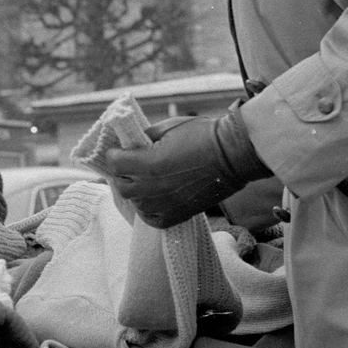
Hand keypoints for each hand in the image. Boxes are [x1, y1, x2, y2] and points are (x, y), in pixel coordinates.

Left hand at [103, 110, 270, 228]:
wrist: (233, 156)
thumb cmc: (204, 135)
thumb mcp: (168, 128)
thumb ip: (145, 138)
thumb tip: (132, 145)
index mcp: (148, 163)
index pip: (114, 163)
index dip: (115, 154)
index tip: (120, 150)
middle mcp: (153, 187)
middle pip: (121, 186)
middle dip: (122, 174)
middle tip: (131, 165)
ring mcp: (165, 204)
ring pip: (135, 204)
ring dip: (136, 191)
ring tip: (145, 180)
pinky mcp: (178, 215)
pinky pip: (152, 219)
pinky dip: (149, 210)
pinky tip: (155, 198)